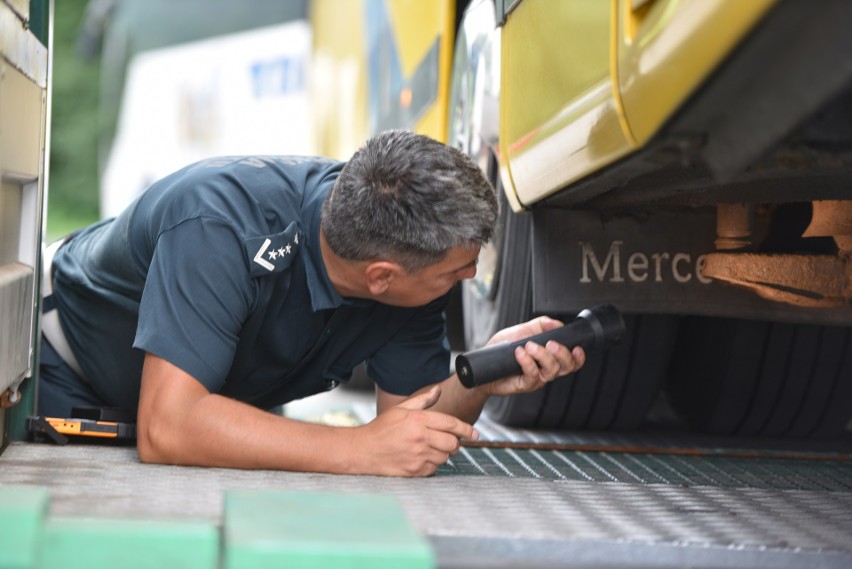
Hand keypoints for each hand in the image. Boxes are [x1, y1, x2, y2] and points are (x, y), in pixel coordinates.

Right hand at [352, 385, 477, 476]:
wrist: (363, 451)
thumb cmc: (381, 428)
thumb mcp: (401, 409)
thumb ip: (422, 401)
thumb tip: (438, 390)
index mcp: (418, 420)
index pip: (451, 424)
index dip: (466, 429)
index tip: (475, 433)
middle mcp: (420, 438)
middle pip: (452, 443)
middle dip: (454, 442)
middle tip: (448, 440)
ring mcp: (418, 456)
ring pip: (445, 457)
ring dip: (443, 453)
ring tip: (430, 448)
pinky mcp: (415, 471)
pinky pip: (434, 468)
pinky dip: (433, 464)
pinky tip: (421, 457)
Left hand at [483, 316, 585, 396]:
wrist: (484, 365)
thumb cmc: (502, 350)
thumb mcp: (522, 331)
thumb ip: (540, 325)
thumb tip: (557, 323)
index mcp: (549, 357)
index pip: (571, 361)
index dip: (579, 357)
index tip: (577, 347)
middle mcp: (546, 369)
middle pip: (567, 367)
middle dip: (562, 353)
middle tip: (550, 343)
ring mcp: (537, 378)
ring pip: (552, 370)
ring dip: (543, 355)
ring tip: (529, 346)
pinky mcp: (525, 384)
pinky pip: (533, 374)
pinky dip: (527, 362)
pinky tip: (519, 353)